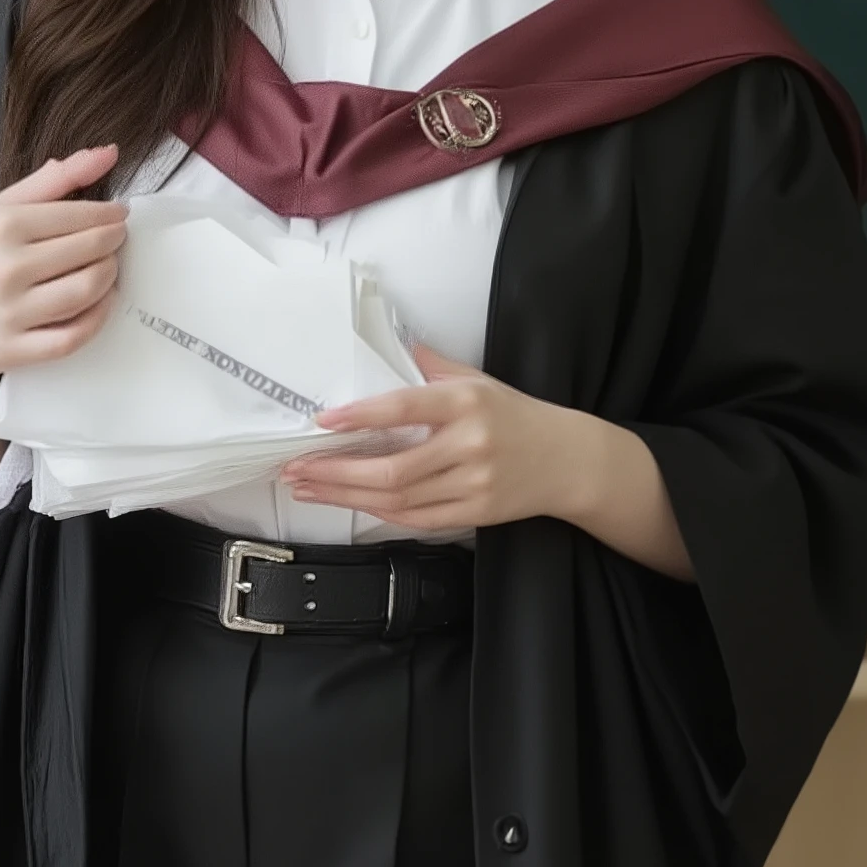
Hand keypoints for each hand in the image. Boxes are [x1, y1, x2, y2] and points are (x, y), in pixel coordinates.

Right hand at [0, 144, 128, 398]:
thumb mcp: (0, 211)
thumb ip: (54, 180)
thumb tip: (109, 153)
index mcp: (3, 226)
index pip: (79, 215)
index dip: (109, 214)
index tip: (118, 215)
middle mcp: (7, 267)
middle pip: (90, 250)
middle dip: (114, 242)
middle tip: (117, 240)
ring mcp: (10, 311)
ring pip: (87, 290)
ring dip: (111, 276)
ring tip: (109, 267)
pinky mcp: (14, 349)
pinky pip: (73, 336)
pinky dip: (97, 318)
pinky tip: (100, 304)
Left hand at [278, 341, 580, 532]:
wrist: (568, 461)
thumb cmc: (517, 416)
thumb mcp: (479, 380)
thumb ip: (431, 366)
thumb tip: (387, 347)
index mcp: (467, 403)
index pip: (405, 407)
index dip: (361, 416)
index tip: (324, 421)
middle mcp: (470, 444)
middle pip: (393, 467)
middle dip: (337, 471)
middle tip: (298, 467)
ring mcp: (473, 483)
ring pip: (398, 498)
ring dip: (346, 495)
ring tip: (308, 487)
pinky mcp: (475, 513)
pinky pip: (416, 519)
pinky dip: (379, 512)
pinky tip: (350, 503)